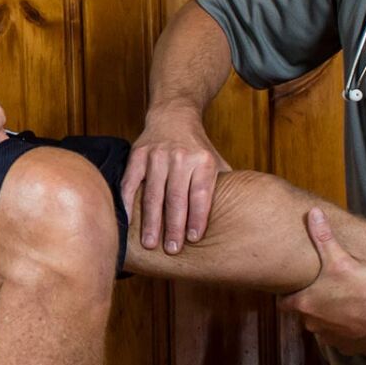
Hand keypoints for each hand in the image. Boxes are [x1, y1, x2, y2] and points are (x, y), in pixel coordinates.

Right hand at [119, 107, 230, 253]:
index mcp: (202, 160)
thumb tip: (238, 219)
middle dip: (173, 226)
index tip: (194, 238)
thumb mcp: (215, 161)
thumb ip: (223, 186)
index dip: (197, 217)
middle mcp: (180, 157)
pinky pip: (130, 182)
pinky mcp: (137, 155)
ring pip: (153, 193)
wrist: (173, 115)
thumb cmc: (197, 147)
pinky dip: (128, 203)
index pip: (200, 194)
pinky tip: (127, 222)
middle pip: (176, 197)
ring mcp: (156, 155)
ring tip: (150, 244)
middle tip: (172, 249)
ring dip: (151, 221)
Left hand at [278, 208, 365, 355]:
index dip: (288, 295)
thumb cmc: (363, 290)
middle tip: (323, 290)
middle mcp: (312, 325)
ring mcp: (330, 339)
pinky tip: (357, 317)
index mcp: (304, 305)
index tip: (294, 287)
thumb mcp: (340, 259)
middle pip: (303, 314)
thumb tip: (313, 212)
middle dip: (311, 304)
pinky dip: (345, 330)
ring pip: (322, 327)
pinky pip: (340, 338)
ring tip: (342, 302)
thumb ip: (323, 237)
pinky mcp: (348, 348)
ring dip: (328, 318)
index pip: (283, 303)